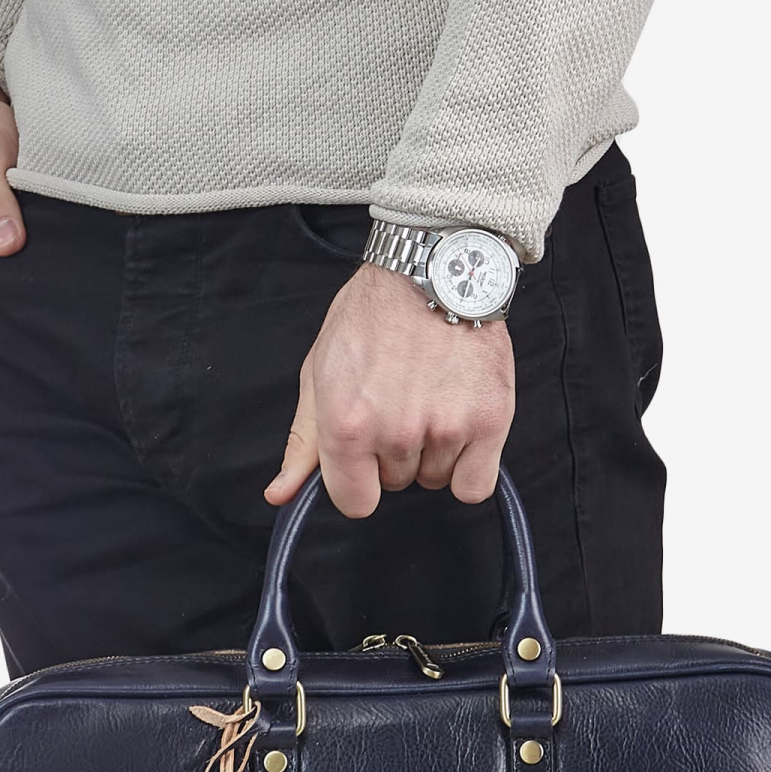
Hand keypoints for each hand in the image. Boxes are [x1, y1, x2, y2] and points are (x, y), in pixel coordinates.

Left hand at [265, 266, 515, 518]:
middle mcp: (396, 433)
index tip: (366, 452)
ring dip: (434, 452)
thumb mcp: (320, 372)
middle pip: (396, 485)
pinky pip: (475, 486)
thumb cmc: (371, 316)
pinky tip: (460, 425)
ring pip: (436, 480)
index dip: (358, 479)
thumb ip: (305, 441)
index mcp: (347, 425)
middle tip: (401, 401)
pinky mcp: (490, 421)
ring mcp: (446, 429)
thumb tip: (281, 495)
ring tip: (432, 398)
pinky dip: (470, 466)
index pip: (354, 501)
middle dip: (394, 453)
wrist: (432, 270)